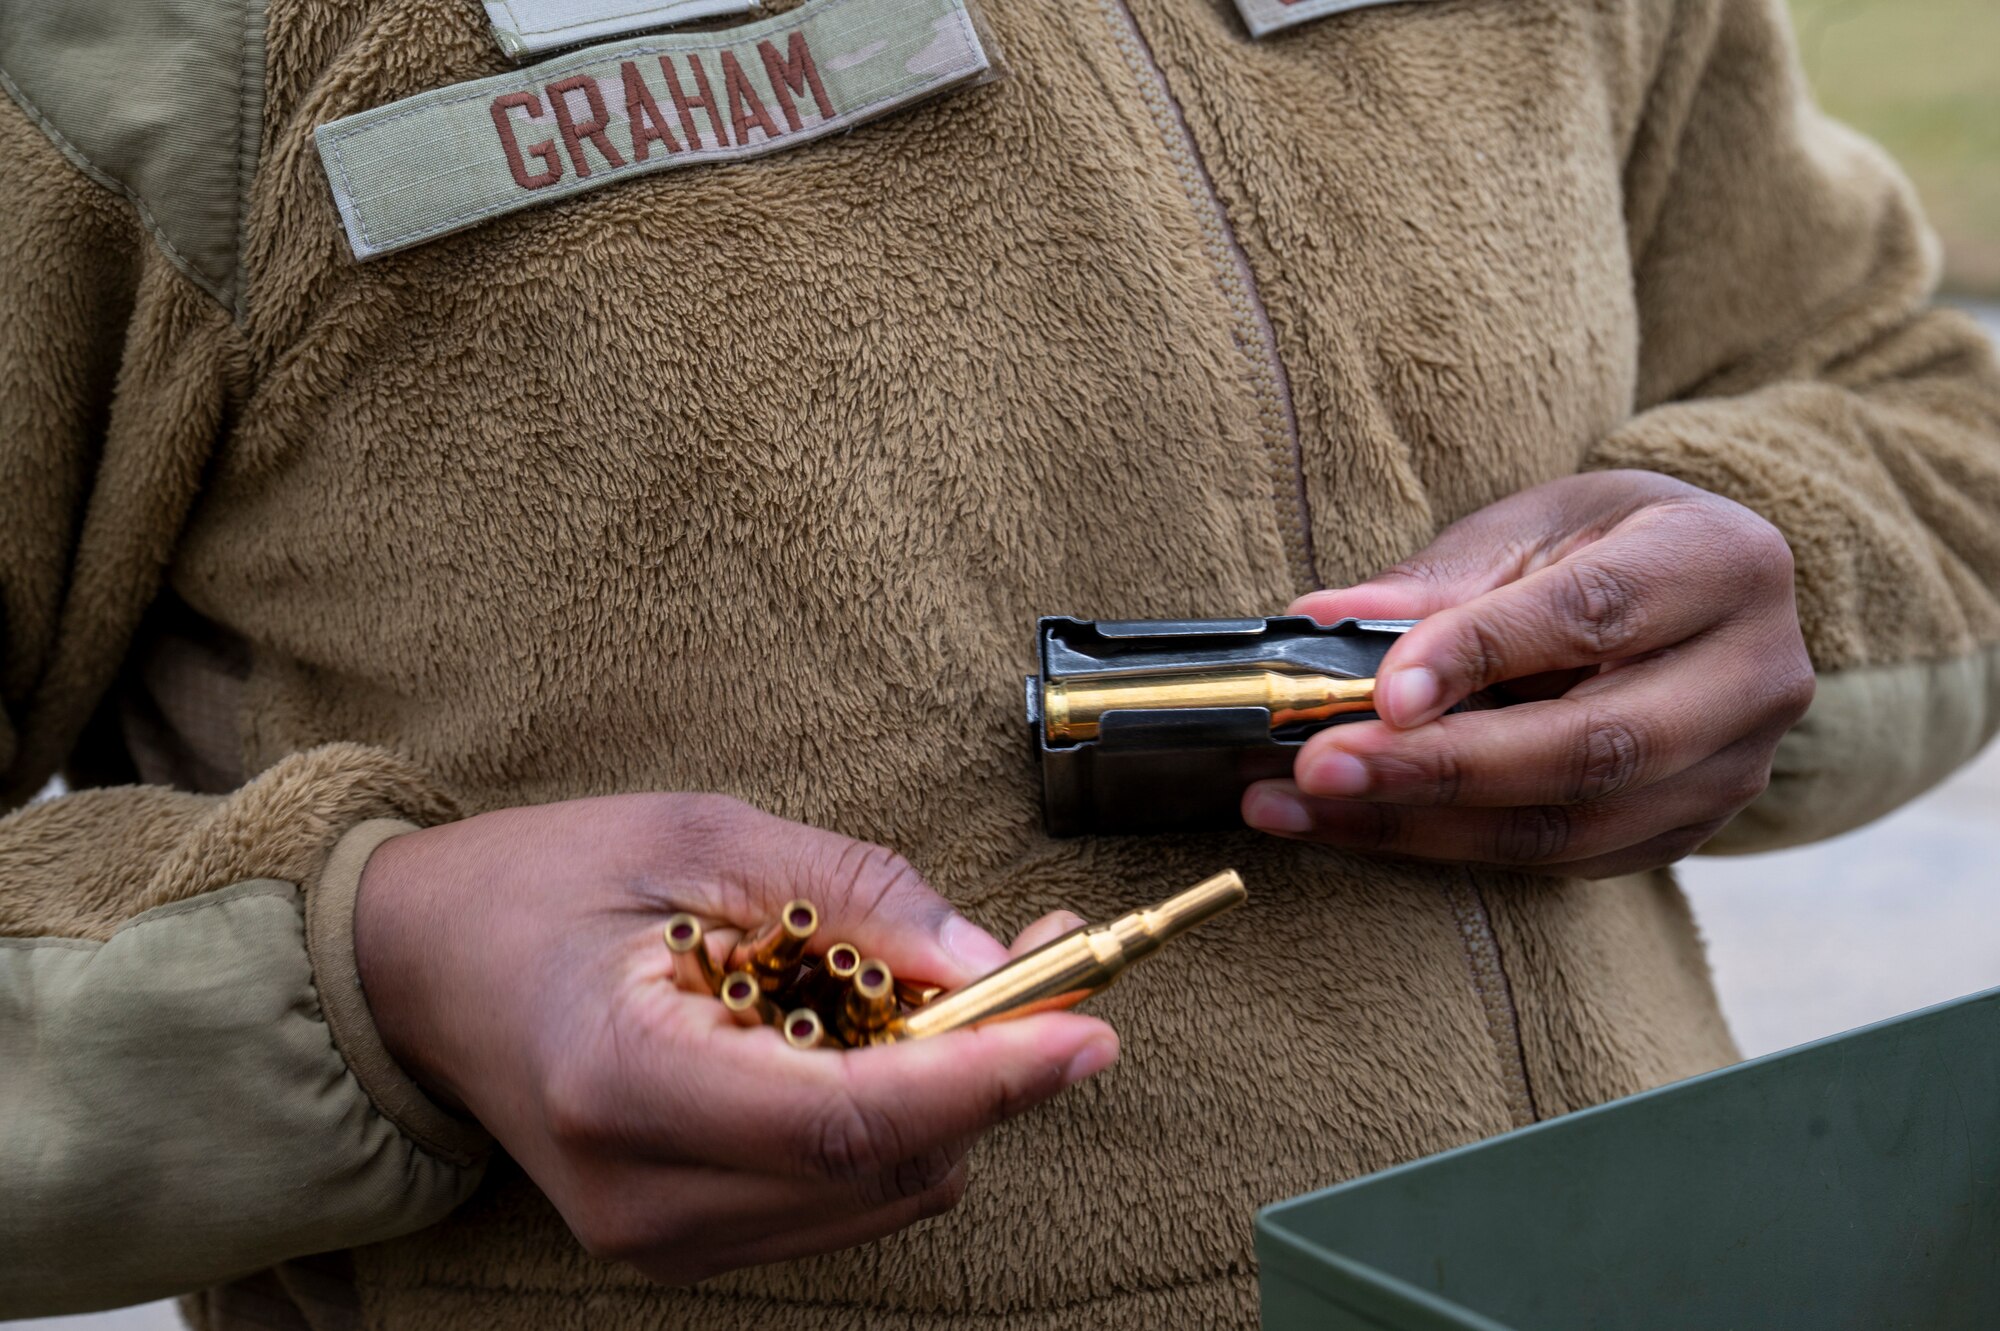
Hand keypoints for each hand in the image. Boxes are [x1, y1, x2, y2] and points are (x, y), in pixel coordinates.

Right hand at [353, 794, 1116, 1282]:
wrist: (419, 969)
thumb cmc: (542, 886)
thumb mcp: (699, 838)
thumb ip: (851, 892)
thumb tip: (986, 961)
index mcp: (624, 1081)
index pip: (845, 1119)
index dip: (984, 1079)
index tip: (1085, 1031)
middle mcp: (640, 1193)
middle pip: (882, 1169)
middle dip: (991, 1074)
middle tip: (1044, 967)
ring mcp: (656, 1237)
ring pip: (878, 1196)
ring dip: (950, 1100)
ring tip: (941, 988)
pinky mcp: (680, 1243)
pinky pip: (839, 1201)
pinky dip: (894, 1125)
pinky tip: (876, 1044)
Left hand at [1243, 470, 1814, 877]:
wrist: (1688, 600)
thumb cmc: (1600, 546)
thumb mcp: (1529, 528)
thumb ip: (1435, 581)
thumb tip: (1320, 620)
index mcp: (1722, 563)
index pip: (1594, 615)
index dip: (1483, 654)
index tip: (1382, 690)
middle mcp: (1752, 676)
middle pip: (1593, 746)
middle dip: (1441, 767)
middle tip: (1318, 767)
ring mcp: (1733, 772)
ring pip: (1570, 827)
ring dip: (1420, 825)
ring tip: (1301, 808)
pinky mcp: (1689, 833)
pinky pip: (1559, 863)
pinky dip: (1445, 848)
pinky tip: (1354, 827)